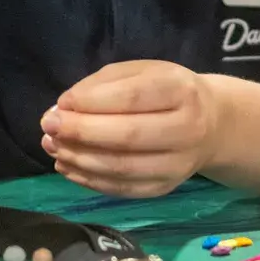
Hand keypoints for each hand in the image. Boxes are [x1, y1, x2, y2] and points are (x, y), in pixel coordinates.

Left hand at [43, 61, 226, 198]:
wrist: (211, 125)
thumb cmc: (166, 91)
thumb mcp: (141, 72)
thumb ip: (102, 85)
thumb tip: (63, 108)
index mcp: (181, 91)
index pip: (133, 97)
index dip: (92, 102)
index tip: (62, 103)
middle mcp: (187, 130)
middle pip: (129, 136)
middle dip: (81, 132)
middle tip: (48, 126)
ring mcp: (178, 165)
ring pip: (122, 168)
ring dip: (79, 159)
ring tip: (53, 146)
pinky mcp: (165, 188)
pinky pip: (122, 189)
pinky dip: (88, 179)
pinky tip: (67, 166)